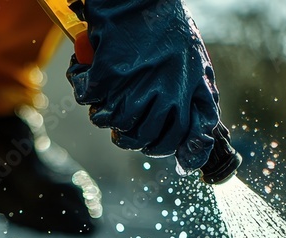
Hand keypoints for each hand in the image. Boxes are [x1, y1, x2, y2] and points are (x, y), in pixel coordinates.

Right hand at [67, 0, 220, 171]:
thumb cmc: (169, 32)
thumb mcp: (197, 69)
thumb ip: (201, 111)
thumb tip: (193, 158)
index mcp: (186, 93)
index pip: (173, 141)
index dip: (159, 146)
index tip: (150, 142)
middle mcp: (163, 91)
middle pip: (139, 138)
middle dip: (128, 135)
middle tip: (124, 116)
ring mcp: (133, 83)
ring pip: (111, 122)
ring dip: (103, 111)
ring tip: (108, 92)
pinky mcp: (106, 73)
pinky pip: (89, 98)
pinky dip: (84, 86)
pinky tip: (91, 72)